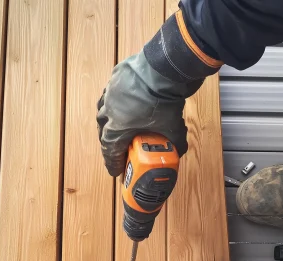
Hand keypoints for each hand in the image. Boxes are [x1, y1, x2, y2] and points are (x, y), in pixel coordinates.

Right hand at [96, 12, 219, 176]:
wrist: (165, 68)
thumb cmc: (164, 102)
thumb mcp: (172, 128)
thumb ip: (175, 143)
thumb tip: (179, 151)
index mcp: (117, 128)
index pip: (110, 151)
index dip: (113, 163)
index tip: (115, 171)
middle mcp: (108, 112)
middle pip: (103, 131)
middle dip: (108, 143)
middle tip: (117, 149)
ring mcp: (110, 93)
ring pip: (103, 110)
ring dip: (107, 121)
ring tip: (114, 125)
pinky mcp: (116, 77)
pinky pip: (110, 92)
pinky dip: (114, 101)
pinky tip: (121, 102)